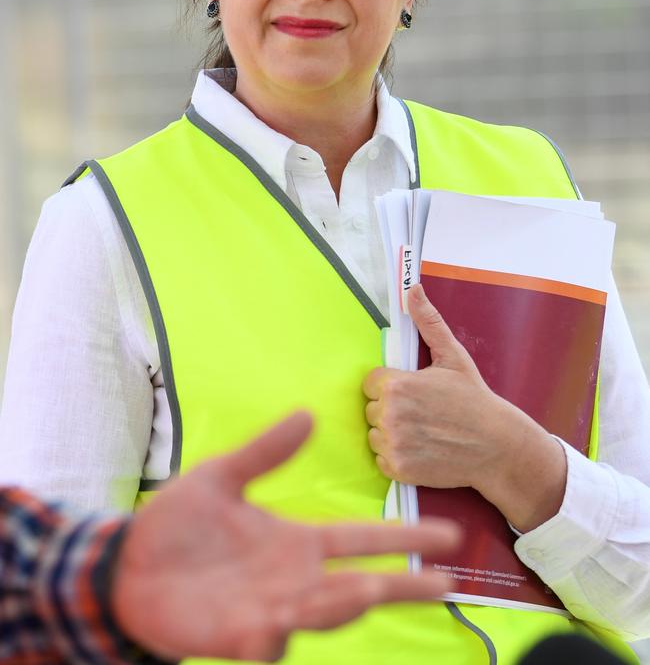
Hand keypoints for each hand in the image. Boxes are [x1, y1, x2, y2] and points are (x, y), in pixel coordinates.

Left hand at [111, 411, 460, 662]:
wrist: (126, 565)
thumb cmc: (177, 524)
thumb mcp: (221, 476)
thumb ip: (265, 451)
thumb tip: (309, 413)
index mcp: (295, 542)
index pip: (361, 541)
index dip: (403, 538)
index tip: (448, 533)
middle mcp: (293, 580)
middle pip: (360, 586)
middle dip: (402, 586)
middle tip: (445, 582)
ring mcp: (268, 611)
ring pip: (321, 615)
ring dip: (343, 605)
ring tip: (365, 590)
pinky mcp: (235, 636)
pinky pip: (265, 642)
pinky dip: (277, 634)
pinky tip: (281, 618)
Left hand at [363, 285, 566, 530]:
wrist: (496, 445)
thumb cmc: (474, 399)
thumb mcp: (452, 356)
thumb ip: (427, 321)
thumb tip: (412, 287)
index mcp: (397, 384)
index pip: (372, 382)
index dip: (392, 386)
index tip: (414, 392)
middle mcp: (390, 414)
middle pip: (372, 408)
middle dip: (391, 408)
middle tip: (422, 412)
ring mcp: (393, 444)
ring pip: (374, 434)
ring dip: (391, 433)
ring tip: (422, 430)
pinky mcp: (398, 469)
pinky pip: (381, 459)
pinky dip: (396, 456)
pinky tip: (420, 449)